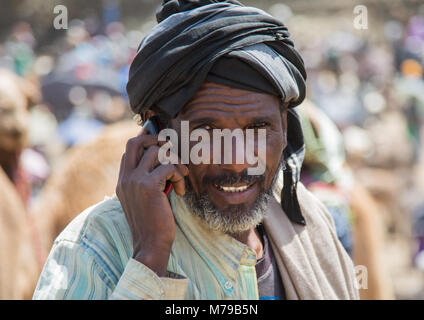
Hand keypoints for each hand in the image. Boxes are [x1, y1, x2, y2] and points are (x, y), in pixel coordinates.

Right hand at [116, 131, 187, 276]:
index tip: (163, 145)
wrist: (150, 244)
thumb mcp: (145, 199)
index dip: (146, 142)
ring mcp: (134, 180)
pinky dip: (179, 176)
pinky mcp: (148, 186)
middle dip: (155, 139)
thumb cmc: (152, 223)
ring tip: (181, 176)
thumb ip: (148, 180)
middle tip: (170, 150)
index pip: (129, 150)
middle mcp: (125, 178)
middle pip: (135, 142)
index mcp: (123, 181)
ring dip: (174, 161)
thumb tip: (164, 162)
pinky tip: (179, 191)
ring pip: (156, 151)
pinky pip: (168, 167)